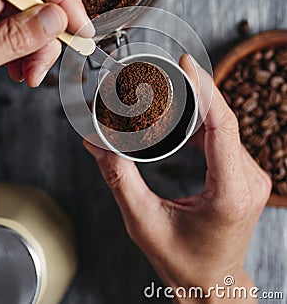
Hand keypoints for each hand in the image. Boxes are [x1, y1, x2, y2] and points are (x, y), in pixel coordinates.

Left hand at [0, 0, 93, 85]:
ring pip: (33, 14)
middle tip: (42, 67)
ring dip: (39, 48)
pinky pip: (19, 25)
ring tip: (28, 73)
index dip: (67, 0)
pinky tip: (18, 67)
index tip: (80, 33)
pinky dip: (26, 48)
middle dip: (51, 36)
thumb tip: (56, 20)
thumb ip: (12, 36)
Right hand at [83, 54, 271, 302]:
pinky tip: (183, 115)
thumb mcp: (143, 222)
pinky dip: (204, 121)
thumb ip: (119, 178)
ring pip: (226, 125)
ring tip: (170, 90)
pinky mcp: (243, 174)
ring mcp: (250, 176)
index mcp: (229, 192)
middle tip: (166, 72)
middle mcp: (248, 180)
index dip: (206, 89)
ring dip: (199, 104)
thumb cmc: (182, 262)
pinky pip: (225, 136)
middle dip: (196, 91)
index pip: (223, 126)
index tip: (186, 64)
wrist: (212, 283)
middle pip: (224, 119)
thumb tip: (95, 142)